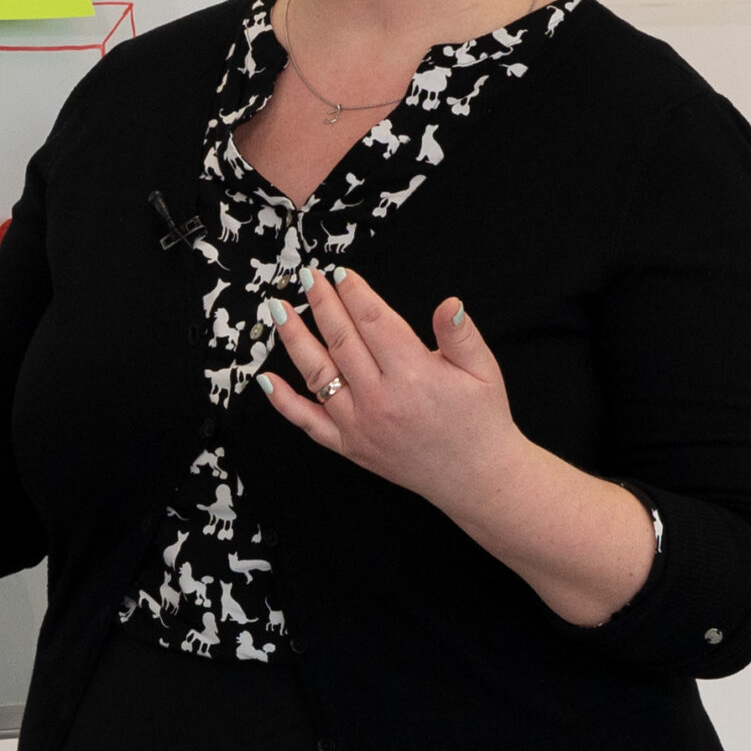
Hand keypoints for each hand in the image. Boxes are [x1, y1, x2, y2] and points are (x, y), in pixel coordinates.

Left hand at [259, 265, 523, 514]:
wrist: (475, 477)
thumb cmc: (480, 419)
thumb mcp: (484, 371)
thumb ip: (461, 335)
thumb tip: (449, 303)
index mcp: (414, 376)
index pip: (374, 322)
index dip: (355, 293)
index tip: (341, 273)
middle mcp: (380, 400)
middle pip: (341, 340)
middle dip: (321, 303)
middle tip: (307, 276)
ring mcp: (360, 426)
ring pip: (317, 374)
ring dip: (294, 339)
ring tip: (279, 309)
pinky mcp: (349, 447)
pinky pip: (309, 422)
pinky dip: (284, 402)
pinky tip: (265, 378)